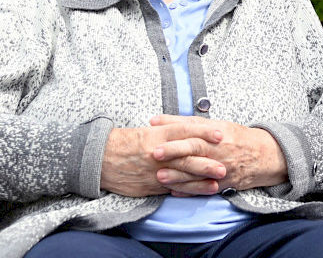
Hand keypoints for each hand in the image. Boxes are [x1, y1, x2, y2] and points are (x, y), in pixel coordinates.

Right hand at [100, 123, 227, 196]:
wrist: (99, 158)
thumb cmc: (125, 142)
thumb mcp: (146, 131)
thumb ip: (167, 131)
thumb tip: (189, 129)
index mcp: (157, 134)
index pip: (184, 131)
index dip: (204, 132)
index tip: (220, 134)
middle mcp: (157, 152)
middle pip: (186, 157)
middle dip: (206, 163)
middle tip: (224, 166)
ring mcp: (154, 170)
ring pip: (181, 176)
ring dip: (199, 181)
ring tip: (216, 184)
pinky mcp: (149, 185)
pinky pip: (170, 188)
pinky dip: (185, 191)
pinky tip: (197, 193)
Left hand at [148, 115, 287, 194]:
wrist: (264, 156)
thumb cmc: (236, 138)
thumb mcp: (216, 125)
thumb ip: (187, 123)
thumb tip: (157, 120)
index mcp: (216, 134)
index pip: (194, 132)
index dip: (176, 133)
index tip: (157, 134)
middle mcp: (219, 150)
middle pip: (195, 150)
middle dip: (175, 153)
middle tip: (156, 154)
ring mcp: (222, 168)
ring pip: (198, 173)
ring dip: (178, 176)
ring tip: (161, 176)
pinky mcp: (225, 183)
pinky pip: (205, 188)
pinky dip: (190, 191)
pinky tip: (174, 191)